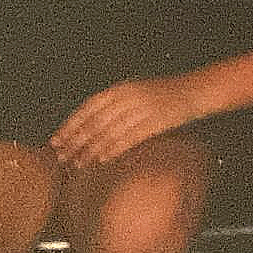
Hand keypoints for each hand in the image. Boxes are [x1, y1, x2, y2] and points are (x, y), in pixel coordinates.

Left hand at [51, 76, 206, 166]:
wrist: (197, 90)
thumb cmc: (165, 94)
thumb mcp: (136, 92)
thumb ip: (115, 105)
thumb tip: (88, 127)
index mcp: (121, 88)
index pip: (87, 108)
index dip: (70, 125)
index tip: (55, 141)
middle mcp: (129, 97)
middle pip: (95, 121)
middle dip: (76, 141)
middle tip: (61, 158)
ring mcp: (144, 108)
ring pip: (110, 131)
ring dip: (92, 149)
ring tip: (78, 164)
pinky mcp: (157, 120)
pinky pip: (131, 137)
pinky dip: (115, 148)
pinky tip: (102, 159)